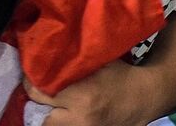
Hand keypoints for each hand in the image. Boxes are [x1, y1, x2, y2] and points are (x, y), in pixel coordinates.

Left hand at [24, 62, 160, 125]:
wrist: (145, 97)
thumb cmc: (121, 74)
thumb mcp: (97, 62)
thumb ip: (71, 62)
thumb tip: (44, 56)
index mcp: (82, 95)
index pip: (40, 94)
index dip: (31, 83)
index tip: (30, 76)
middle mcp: (80, 118)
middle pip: (41, 117)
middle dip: (38, 104)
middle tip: (38, 93)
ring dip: (48, 115)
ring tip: (48, 104)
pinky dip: (60, 121)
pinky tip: (62, 113)